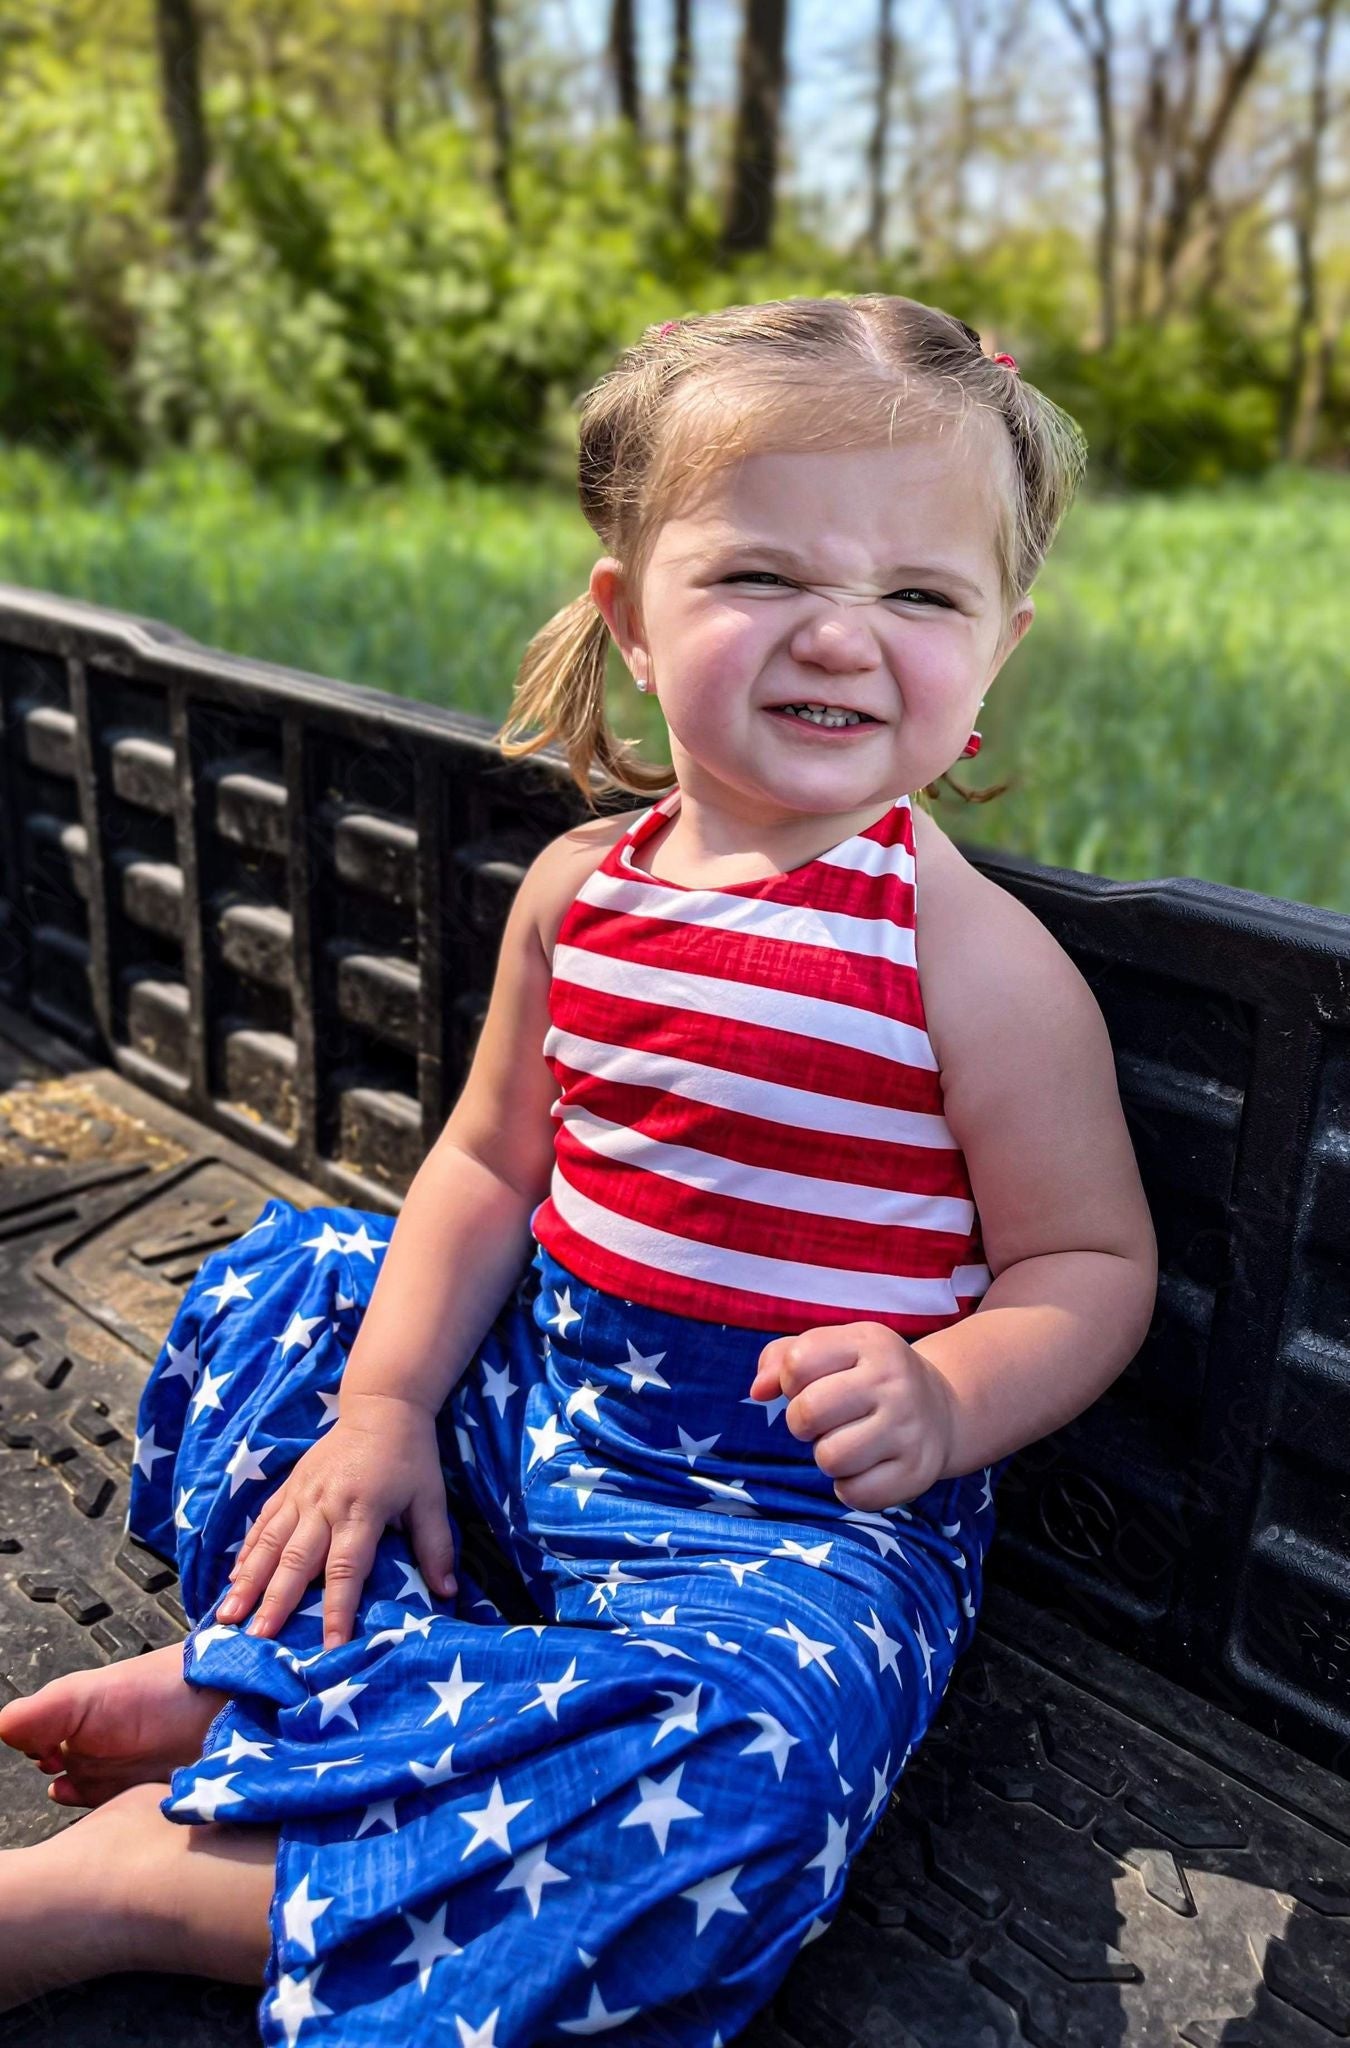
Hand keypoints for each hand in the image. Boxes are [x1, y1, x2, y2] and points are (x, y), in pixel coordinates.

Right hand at [215, 1393, 456, 1649]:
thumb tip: (448, 1592)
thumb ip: (435, 1546)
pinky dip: (246, 1551)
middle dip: (275, 1602)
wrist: (381, 1405)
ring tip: (227, 1615)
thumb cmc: (410, 1457)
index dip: (338, 1608)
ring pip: (268, 1543)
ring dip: (247, 1581)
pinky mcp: (289, 1486)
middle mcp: (324, 1505)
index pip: (346, 1568)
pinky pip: (263, 1523)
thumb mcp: (431, 1498)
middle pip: (295, 1561)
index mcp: (361, 1510)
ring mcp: (301, 1495)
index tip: (330, 1645)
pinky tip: (233, 1578)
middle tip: (256, 1639)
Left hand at [749, 1323, 955, 1510]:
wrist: (942, 1409)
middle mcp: (894, 1381)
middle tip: (824, 1421)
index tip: (808, 1385)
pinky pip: (855, 1493)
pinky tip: (865, 1467)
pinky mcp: (917, 1471)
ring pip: (830, 1458)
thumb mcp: (833, 1350)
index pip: (797, 1363)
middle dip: (802, 1422)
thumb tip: (757, 1391)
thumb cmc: (866, 1378)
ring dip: (826, 1456)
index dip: (789, 1381)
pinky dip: (849, 1487)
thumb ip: (782, 1358)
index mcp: (870, 1342)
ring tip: (846, 1443)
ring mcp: (909, 1428)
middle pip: (808, 1412)